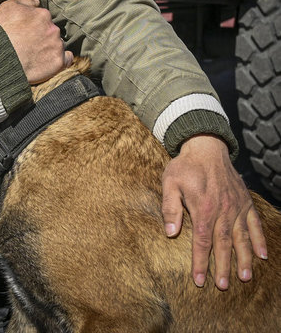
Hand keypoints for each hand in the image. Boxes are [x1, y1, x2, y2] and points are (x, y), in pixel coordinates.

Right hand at [0, 0, 72, 83]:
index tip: (25, 32)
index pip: (43, 18)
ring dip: (49, 47)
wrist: (0, 58)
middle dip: (42, 36)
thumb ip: (24, 0)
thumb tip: (36, 2)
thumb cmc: (2, 32)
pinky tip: (50, 61)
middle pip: (51, 31)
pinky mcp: (58, 62)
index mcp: (43, 15)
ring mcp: (57, 45)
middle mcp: (53, 29)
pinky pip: (67, 59)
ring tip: (35, 55)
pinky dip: (61, 59)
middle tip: (29, 44)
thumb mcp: (8, 7)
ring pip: (57, 44)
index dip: (33, 25)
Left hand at [161, 135, 267, 289]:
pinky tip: (262, 255)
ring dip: (244, 259)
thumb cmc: (185, 166)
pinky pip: (254, 223)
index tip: (199, 281)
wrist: (206, 146)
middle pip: (223, 244)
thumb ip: (169, 208)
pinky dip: (259, 239)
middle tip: (222, 286)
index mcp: (203, 208)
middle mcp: (222, 210)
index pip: (201, 241)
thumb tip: (170, 233)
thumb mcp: (170, 183)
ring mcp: (236, 206)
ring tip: (245, 278)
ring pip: (241, 237)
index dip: (200, 262)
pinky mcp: (245, 201)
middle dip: (223, 266)